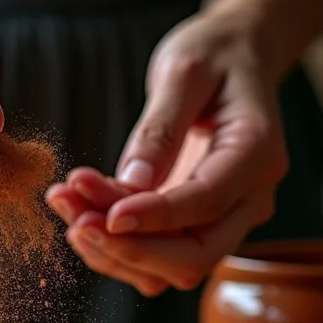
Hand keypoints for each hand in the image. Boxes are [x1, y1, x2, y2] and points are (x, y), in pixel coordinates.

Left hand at [46, 10, 287, 295]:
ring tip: (64, 203)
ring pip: (172, 268)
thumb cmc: (214, 54)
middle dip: (129, 248)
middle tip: (74, 218)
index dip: (152, 218)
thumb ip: (160, 129)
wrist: (237, 56)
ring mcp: (229, 216)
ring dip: (113, 250)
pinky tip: (79, 211)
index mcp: (257, 154)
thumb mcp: (183, 71)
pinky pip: (159, 256)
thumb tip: (132, 184)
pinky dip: (117, 245)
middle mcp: (252, 197)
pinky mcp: (200, 223)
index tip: (100, 217)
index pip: (205, 204)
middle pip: (194, 256)